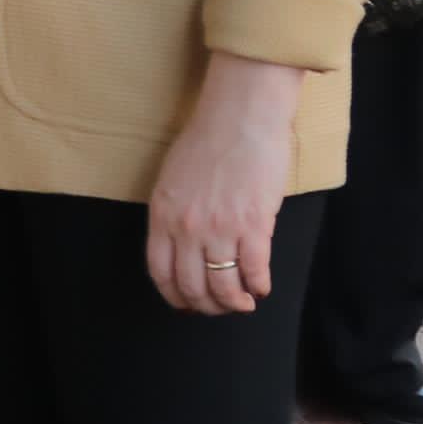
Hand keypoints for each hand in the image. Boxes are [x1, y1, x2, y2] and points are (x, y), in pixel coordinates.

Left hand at [144, 56, 304, 314]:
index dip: (175, 296)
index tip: (187, 304)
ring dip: (234, 303)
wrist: (241, 116)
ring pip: (224, 286)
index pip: (161, 273)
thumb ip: (173, 214)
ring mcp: (220, 229)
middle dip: (207, 306)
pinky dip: (258, 285)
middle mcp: (187, 229)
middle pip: (192, 286)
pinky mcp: (254, 225)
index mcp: (162, 216)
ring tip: (244, 302)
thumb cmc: (208, 140)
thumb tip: (181, 246)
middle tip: (220, 307)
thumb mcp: (172, 179)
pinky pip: (254, 270)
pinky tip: (261, 286)